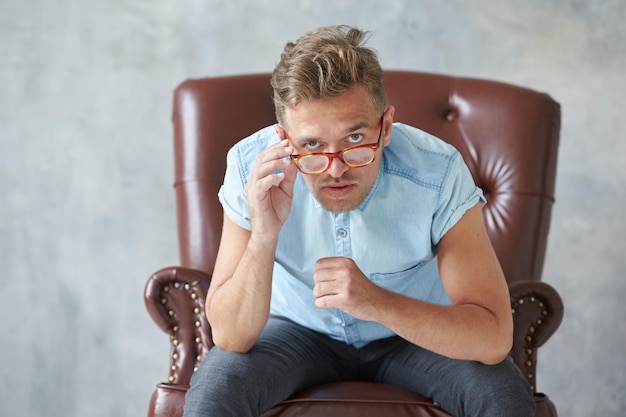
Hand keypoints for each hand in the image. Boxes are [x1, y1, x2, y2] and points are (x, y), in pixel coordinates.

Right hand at [246, 125, 296, 243]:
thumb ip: (288, 176)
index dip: (274, 144)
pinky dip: (270, 178)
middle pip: (262, 158)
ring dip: (274, 162)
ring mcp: (253, 189)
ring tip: (286, 159)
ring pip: (260, 169)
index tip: (285, 136)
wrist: (269, 232)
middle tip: (289, 145)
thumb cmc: (275, 212)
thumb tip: (293, 161)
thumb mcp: (286, 190)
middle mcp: (254, 180)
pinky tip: (280, 176)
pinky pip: (261, 185)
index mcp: (261, 176)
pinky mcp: (255, 199)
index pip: (265, 156)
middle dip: (275, 150)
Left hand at [313, 257, 380, 320]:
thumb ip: (336, 269)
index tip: (325, 280)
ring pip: (318, 289)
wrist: (379, 302)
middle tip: (325, 291)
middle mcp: (345, 271)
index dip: (319, 273)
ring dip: (318, 295)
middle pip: (316, 276)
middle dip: (317, 285)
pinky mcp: (345, 300)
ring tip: (325, 297)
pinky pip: (322, 301)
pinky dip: (320, 304)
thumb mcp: (352, 271)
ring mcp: (345, 285)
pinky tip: (326, 303)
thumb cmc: (363, 288)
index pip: (319, 264)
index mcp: (346, 262)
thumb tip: (316, 273)